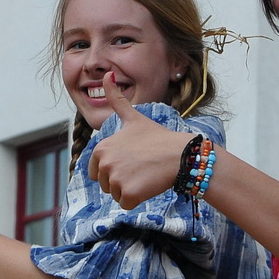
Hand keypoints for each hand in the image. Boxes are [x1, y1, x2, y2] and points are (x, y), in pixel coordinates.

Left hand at [86, 73, 193, 207]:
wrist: (181, 154)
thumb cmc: (158, 137)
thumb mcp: (133, 117)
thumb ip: (116, 99)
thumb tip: (107, 74)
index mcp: (101, 148)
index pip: (97, 171)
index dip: (116, 167)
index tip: (132, 158)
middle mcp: (104, 163)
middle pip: (106, 184)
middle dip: (122, 180)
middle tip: (141, 167)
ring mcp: (115, 179)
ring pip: (116, 195)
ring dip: (130, 189)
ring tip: (146, 174)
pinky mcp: (128, 194)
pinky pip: (126, 204)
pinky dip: (137, 199)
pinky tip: (149, 184)